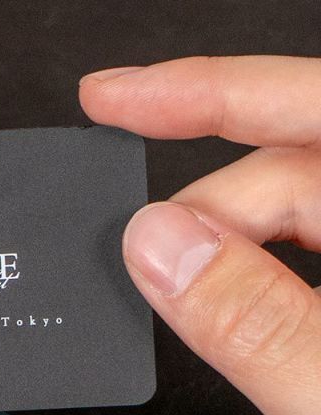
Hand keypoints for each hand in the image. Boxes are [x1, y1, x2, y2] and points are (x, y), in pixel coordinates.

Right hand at [79, 55, 320, 414]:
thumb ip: (257, 323)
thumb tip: (159, 244)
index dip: (206, 91)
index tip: (113, 97)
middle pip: (311, 169)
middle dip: (211, 207)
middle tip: (138, 265)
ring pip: (318, 218)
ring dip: (236, 247)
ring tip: (178, 287)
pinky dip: (270, 282)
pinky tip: (235, 305)